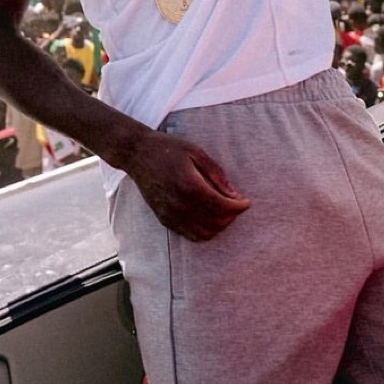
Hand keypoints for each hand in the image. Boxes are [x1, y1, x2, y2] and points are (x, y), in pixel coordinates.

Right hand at [127, 131, 249, 240]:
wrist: (137, 154)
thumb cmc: (168, 148)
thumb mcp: (196, 151)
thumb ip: (216, 173)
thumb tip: (234, 193)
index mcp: (189, 185)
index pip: (221, 206)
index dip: (238, 207)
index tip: (246, 201)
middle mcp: (179, 204)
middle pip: (215, 223)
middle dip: (231, 216)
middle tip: (236, 204)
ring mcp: (170, 214)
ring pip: (204, 234)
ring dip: (219, 226)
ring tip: (224, 211)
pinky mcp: (164, 219)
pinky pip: (190, 235)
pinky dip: (204, 231)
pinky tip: (209, 217)